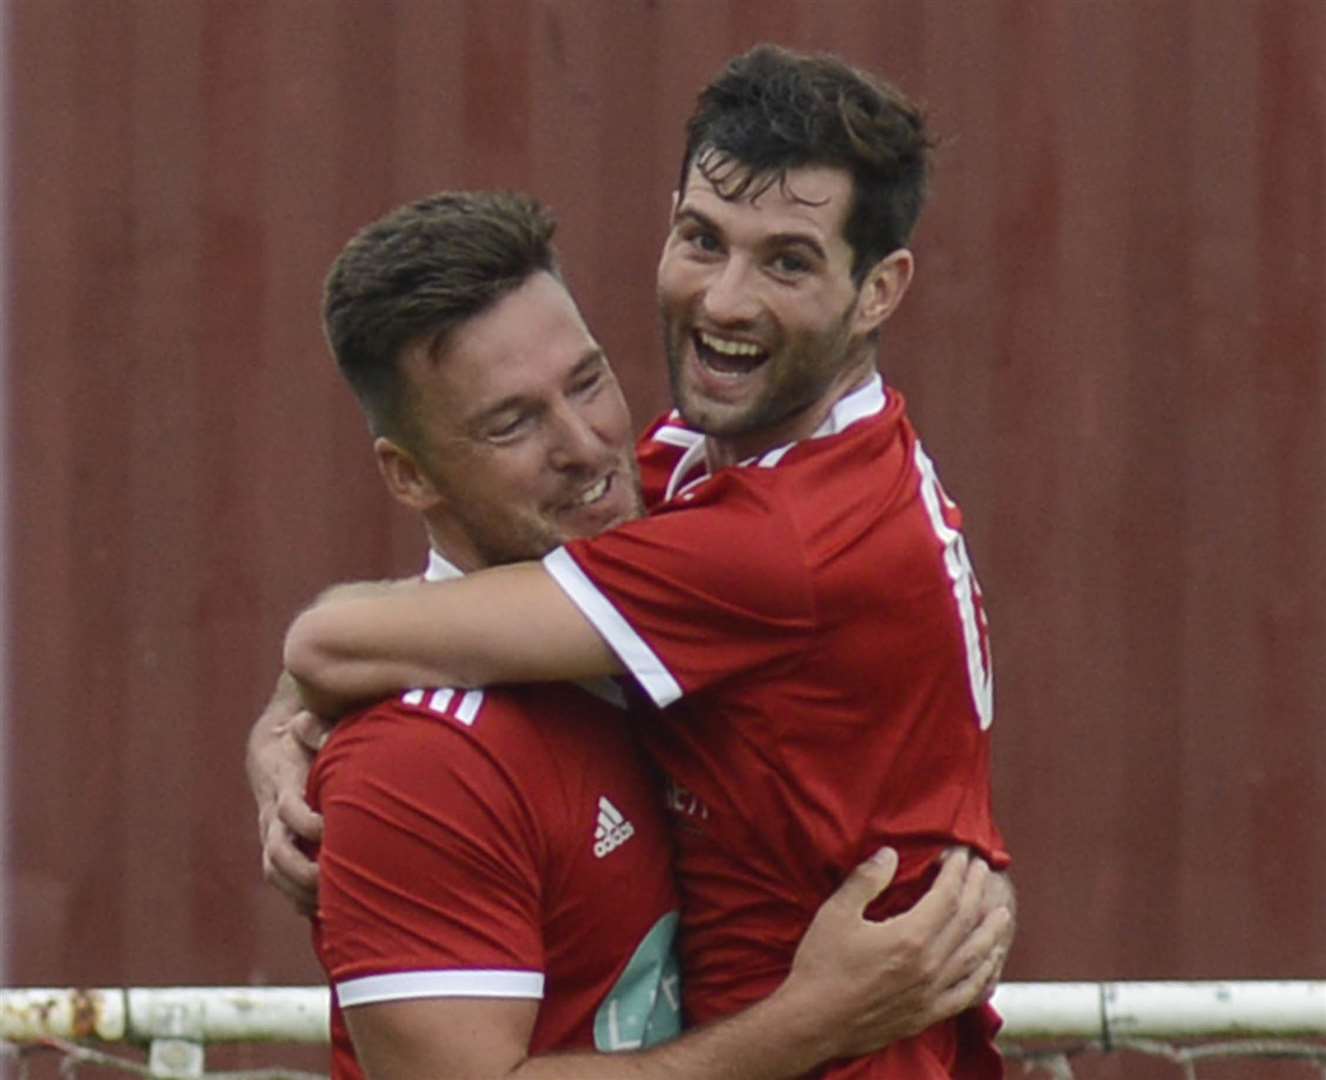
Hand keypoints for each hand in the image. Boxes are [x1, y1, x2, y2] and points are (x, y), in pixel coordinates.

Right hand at [247, 681, 328, 915]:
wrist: (274, 747)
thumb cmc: (307, 736)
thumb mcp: (313, 728)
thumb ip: (319, 730)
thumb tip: (322, 729)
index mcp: (284, 785)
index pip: (289, 811)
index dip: (309, 824)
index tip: (335, 832)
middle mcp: (273, 815)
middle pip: (278, 854)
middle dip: (305, 873)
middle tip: (338, 884)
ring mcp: (273, 835)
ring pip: (276, 872)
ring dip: (302, 892)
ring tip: (334, 908)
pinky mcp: (278, 848)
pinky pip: (282, 881)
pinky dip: (301, 899)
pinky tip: (329, 913)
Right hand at [777, 848, 1013, 1061]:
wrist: (813, 1022)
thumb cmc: (821, 965)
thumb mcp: (836, 913)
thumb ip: (866, 880)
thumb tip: (889, 853)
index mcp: (909, 937)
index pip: (946, 896)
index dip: (956, 872)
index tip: (960, 853)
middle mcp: (929, 965)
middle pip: (965, 921)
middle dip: (976, 890)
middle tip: (984, 870)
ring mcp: (932, 993)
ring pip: (974, 957)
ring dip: (991, 931)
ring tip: (1002, 912)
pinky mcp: (927, 1014)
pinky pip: (967, 994)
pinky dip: (984, 976)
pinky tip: (990, 964)